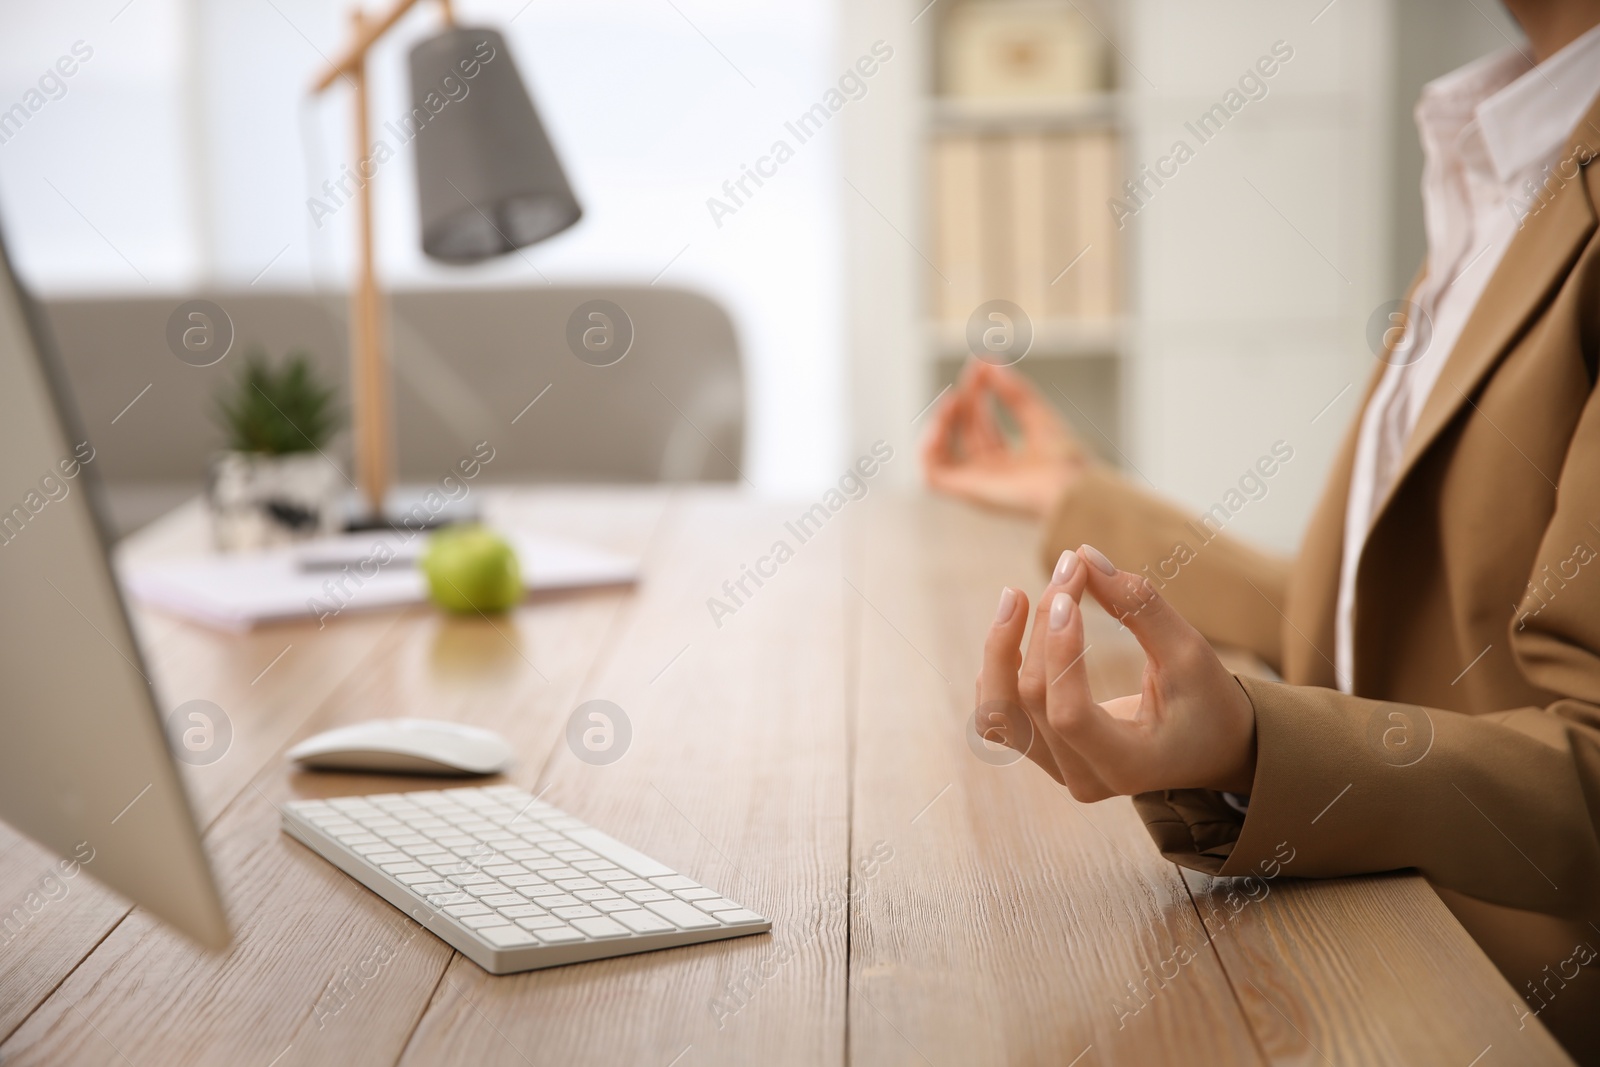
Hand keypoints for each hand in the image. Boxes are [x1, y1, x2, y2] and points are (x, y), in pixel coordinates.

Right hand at [922, 362, 1088, 518]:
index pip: (982, 423)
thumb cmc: (1066, 460)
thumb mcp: (1038, 415)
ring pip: (944, 454)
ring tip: (952, 398)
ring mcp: (979, 485)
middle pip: (965, 432)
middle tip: (974, 374)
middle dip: (965, 401)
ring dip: (942, 424)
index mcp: (1011, 461)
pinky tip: (940, 424)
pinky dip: (929, 450)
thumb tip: (989, 363)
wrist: (1073, 488)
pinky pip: (933, 475)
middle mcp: (992, 475)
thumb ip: (1014, 392)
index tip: (981, 365)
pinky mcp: (969, 494)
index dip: (977, 394)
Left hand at [975, 544, 1256, 799]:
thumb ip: (1140, 607)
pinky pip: (996, 715)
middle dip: (1044, 626)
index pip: (1069, 715)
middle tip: (1068, 568)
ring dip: (1000, 650)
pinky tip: (1012, 629)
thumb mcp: (1190, 654)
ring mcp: (1057, 769)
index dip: (1060, 652)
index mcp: (1127, 766)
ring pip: (997, 713)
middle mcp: (1084, 778)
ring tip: (1015, 596)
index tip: (1069, 594)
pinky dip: (996, 670)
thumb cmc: (1207, 701)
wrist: (1209, 747)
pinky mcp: (1043, 752)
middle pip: (1033, 699)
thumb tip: (1084, 556)